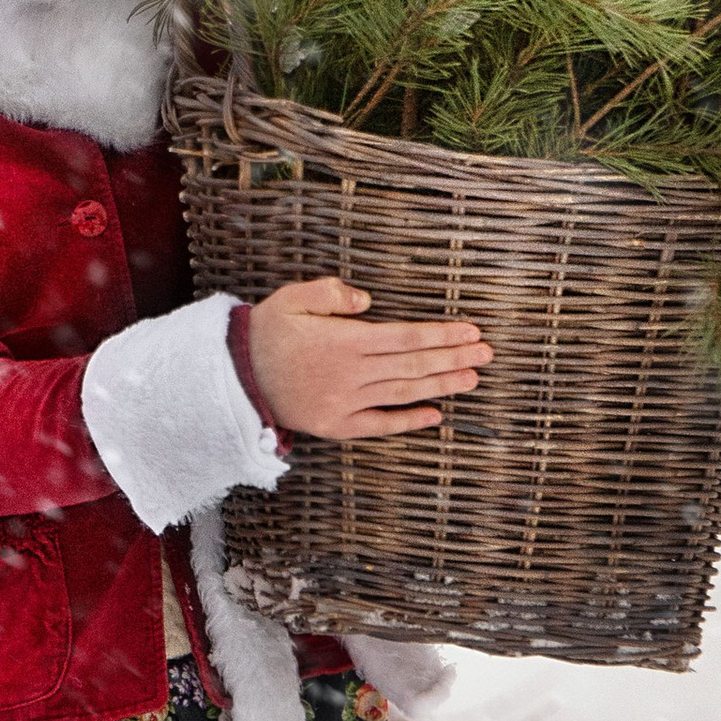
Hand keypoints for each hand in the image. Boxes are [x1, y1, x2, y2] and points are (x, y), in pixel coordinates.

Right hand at [246, 276, 491, 440]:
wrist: (233, 378)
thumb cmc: (266, 333)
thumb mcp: (292, 299)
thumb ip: (330, 295)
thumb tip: (366, 300)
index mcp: (343, 341)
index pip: (404, 337)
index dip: (440, 335)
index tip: (470, 332)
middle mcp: (349, 374)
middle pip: (412, 365)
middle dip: (452, 358)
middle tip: (487, 353)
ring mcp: (344, 402)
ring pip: (402, 393)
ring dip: (440, 385)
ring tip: (472, 378)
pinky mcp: (335, 425)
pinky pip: (378, 425)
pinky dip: (408, 421)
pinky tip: (435, 415)